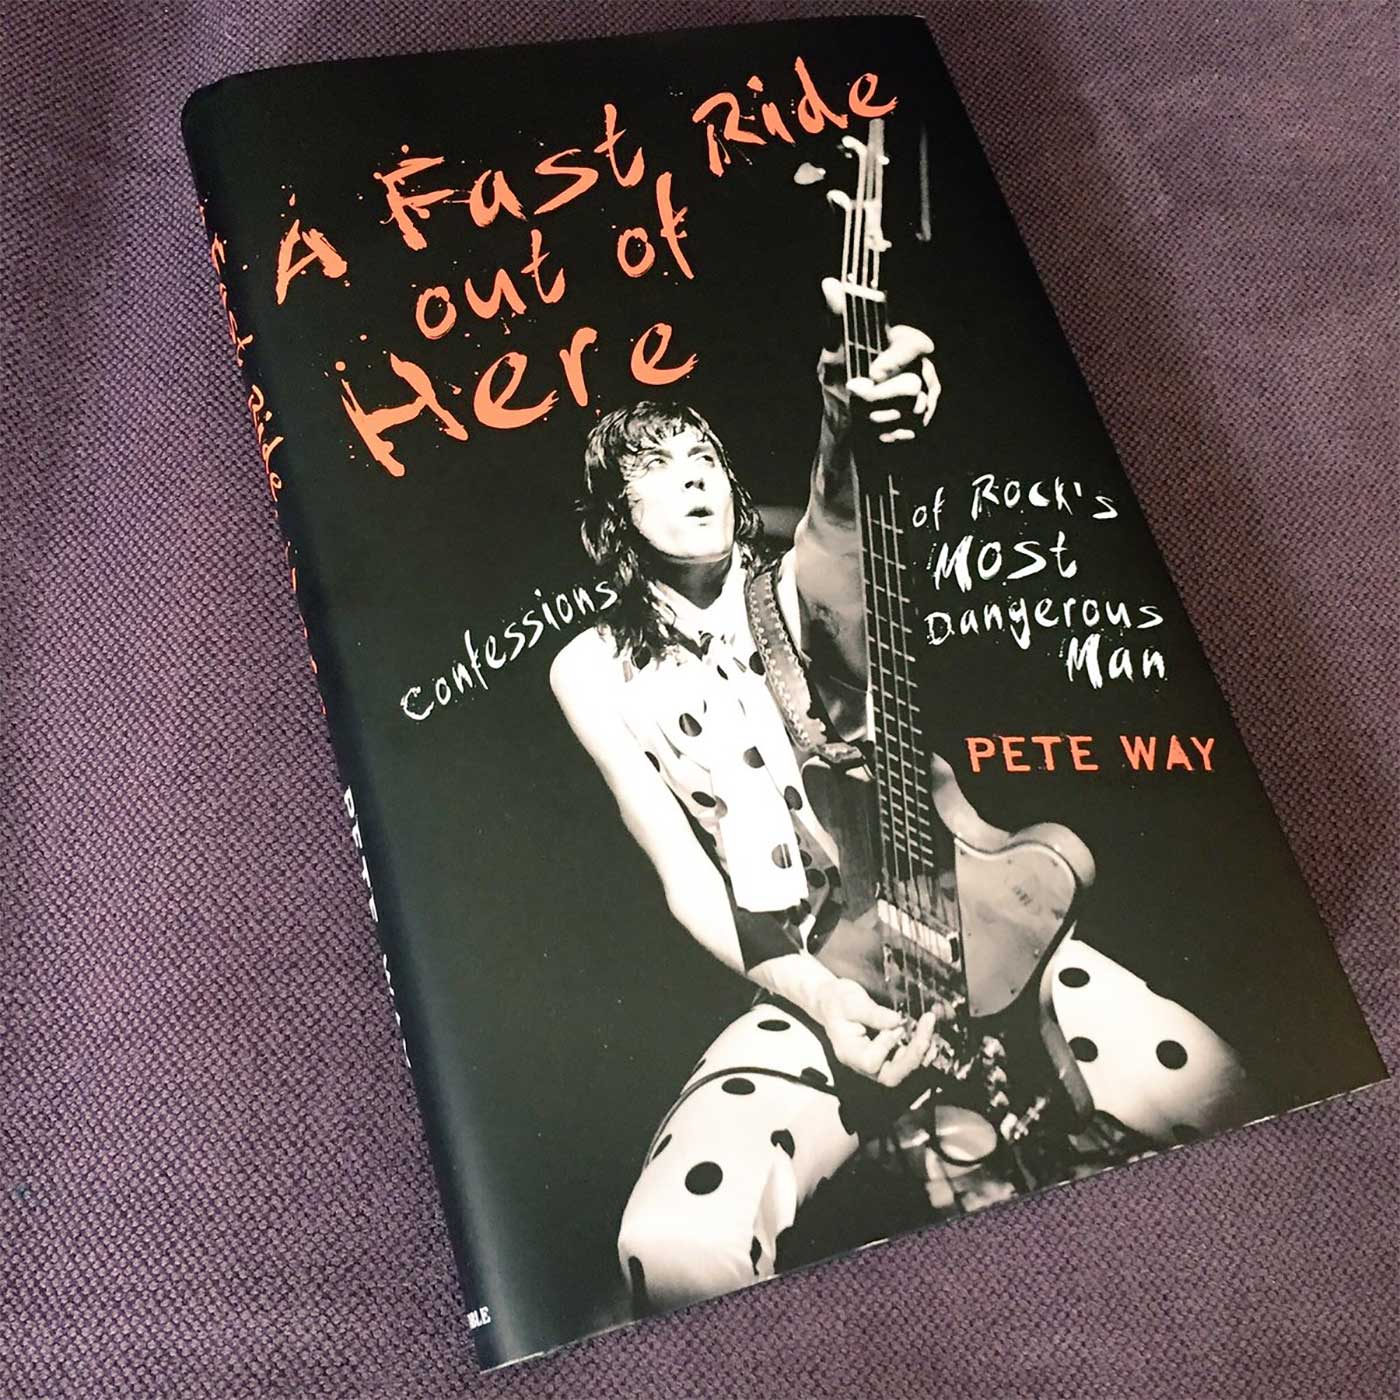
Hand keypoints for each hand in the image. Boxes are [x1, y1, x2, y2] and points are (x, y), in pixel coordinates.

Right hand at [814, 976, 939, 1086]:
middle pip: (891, 1076)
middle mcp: (863, 1064)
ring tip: (930, 1027)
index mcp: (849, 1053)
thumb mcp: (850, 1001)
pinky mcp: (889, 1056)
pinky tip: (928, 1032)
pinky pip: (908, 1061)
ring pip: (903, 1071)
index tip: (894, 1022)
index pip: (871, 1062)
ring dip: (921, 1052)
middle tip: (926, 1029)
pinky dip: (921, 1049)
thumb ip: (872, 1012)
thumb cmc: (837, 1001)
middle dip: (913, 1055)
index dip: (886, 1045)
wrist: (833, 1002)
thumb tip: (898, 1021)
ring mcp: (877, 1063)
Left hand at [819, 277, 940, 445]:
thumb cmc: (839, 378)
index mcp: (902, 343)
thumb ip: (836, 320)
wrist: (844, 421)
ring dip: (876, 416)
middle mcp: (921, 367)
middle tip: (855, 395)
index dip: (898, 359)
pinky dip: (885, 433)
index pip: (916, 344)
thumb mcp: (833, 350)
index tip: (873, 372)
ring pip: (911, 411)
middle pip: (912, 385)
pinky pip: (910, 431)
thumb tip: (829, 284)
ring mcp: (926, 397)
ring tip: (861, 412)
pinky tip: (873, 428)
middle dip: (877, 397)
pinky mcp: (924, 422)